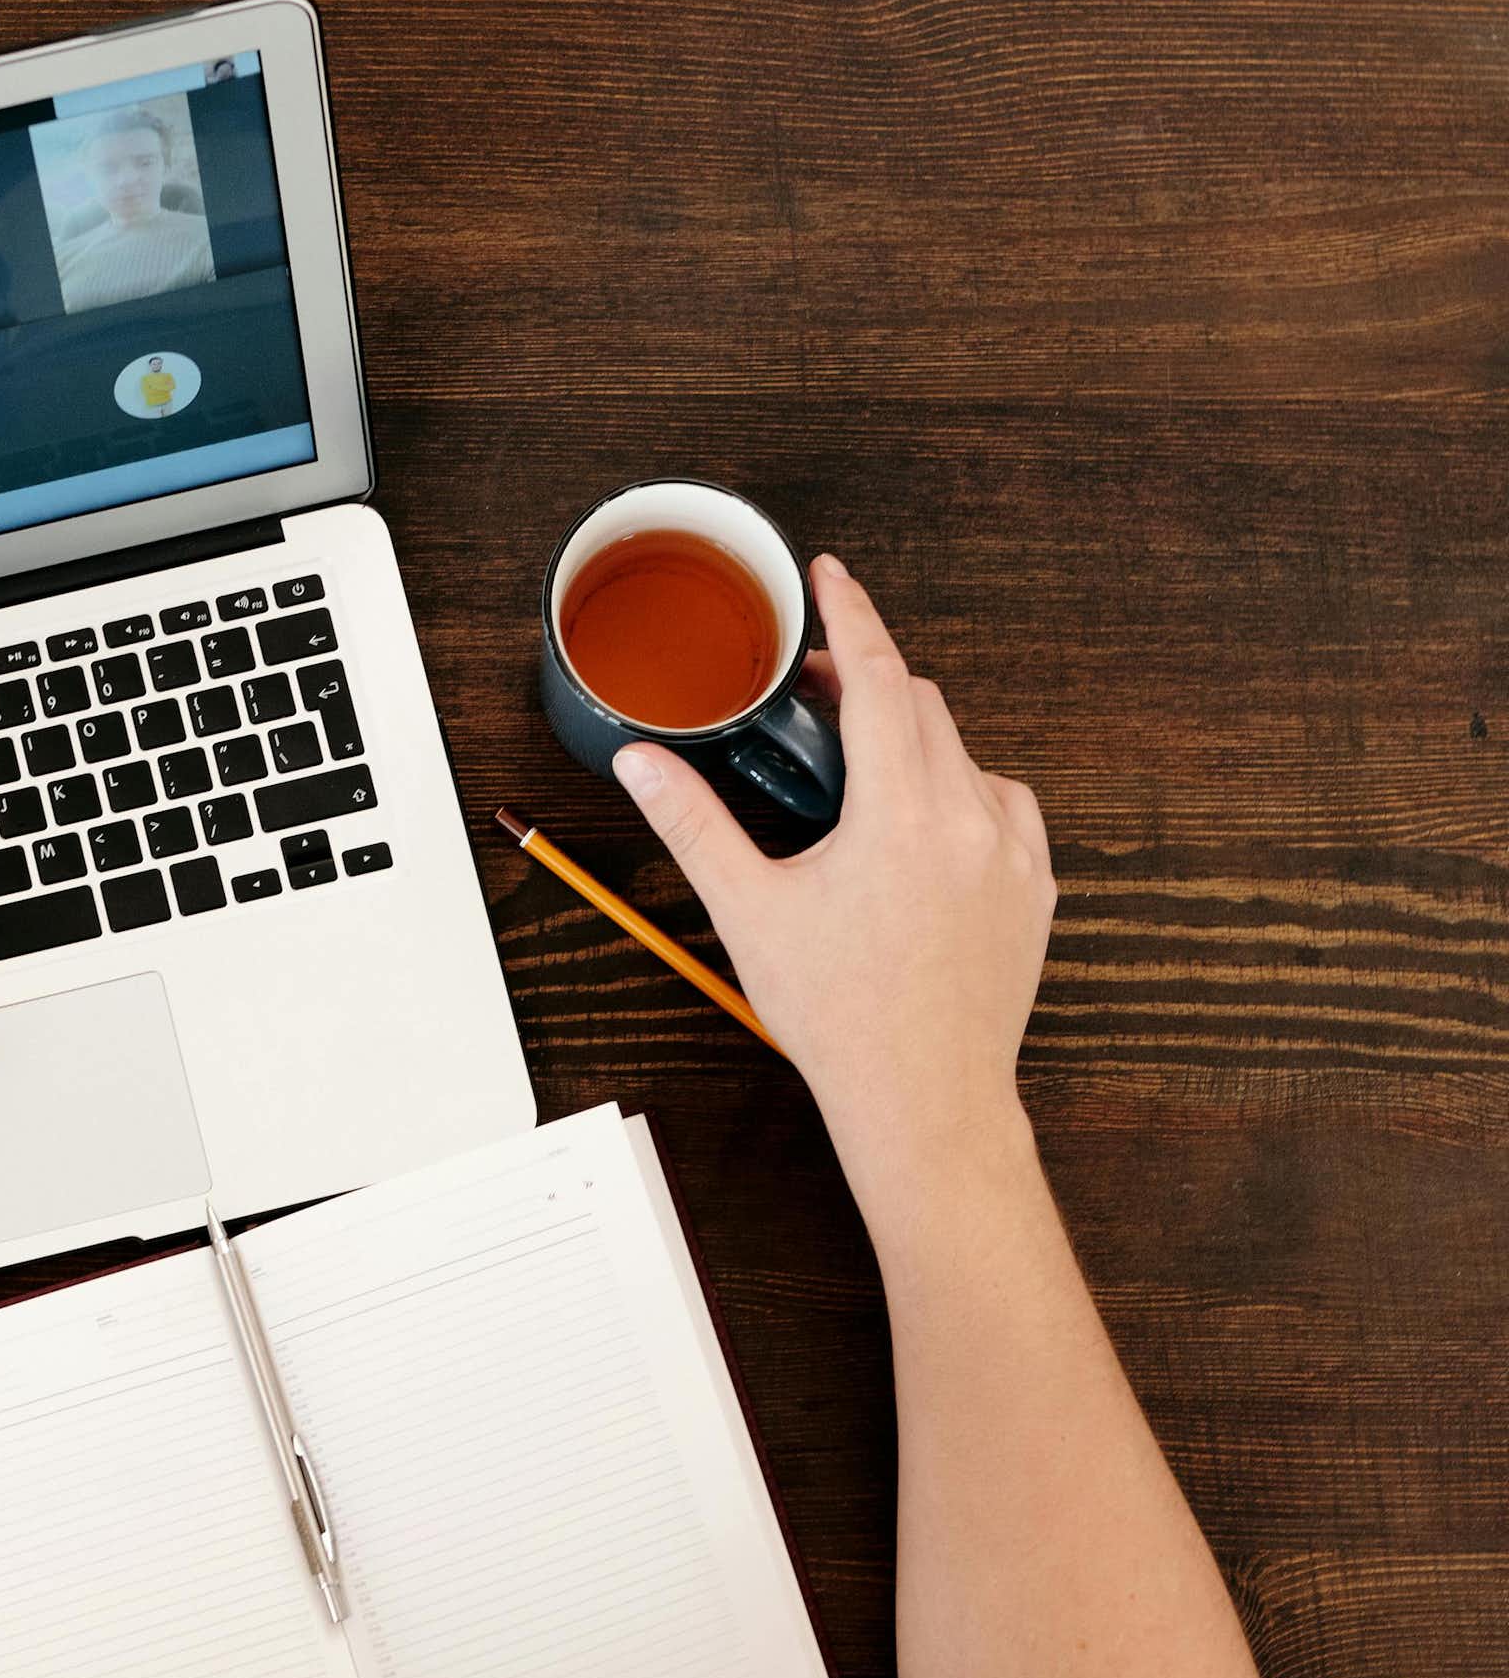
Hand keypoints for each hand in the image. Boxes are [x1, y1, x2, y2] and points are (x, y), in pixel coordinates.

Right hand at [614, 556, 1053, 1183]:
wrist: (925, 1100)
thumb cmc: (839, 1017)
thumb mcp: (749, 911)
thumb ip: (693, 822)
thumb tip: (640, 762)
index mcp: (900, 813)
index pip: (878, 677)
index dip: (852, 616)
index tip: (832, 576)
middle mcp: (969, 818)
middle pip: (921, 704)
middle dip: (867, 681)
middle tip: (813, 690)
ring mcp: (1013, 852)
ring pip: (963, 753)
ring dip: (912, 742)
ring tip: (859, 777)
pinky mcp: (1036, 886)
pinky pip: (1003, 804)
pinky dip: (960, 792)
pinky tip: (922, 827)